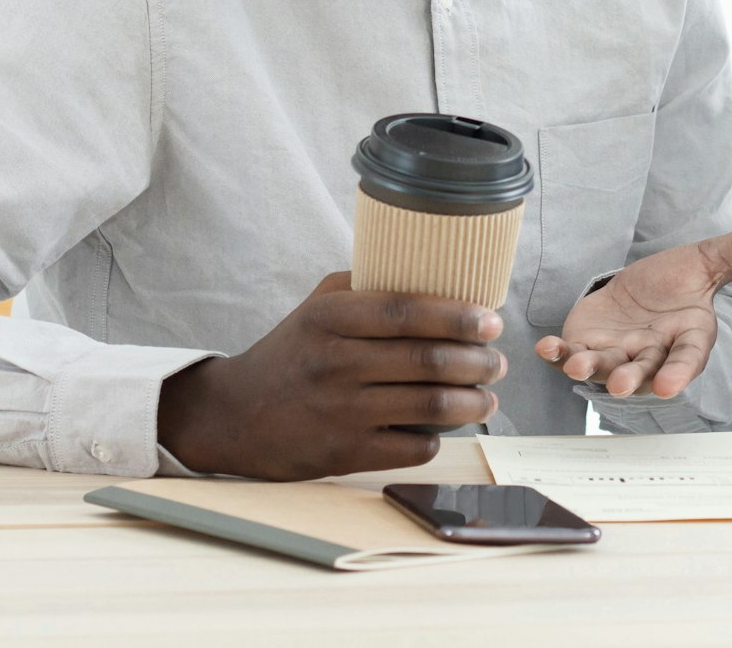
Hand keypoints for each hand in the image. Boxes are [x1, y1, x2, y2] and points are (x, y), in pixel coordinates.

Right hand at [157, 271, 506, 479]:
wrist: (234, 415)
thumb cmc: (291, 353)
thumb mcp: (317, 306)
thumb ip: (368, 287)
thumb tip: (439, 279)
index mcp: (331, 317)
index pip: (407, 311)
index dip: (458, 316)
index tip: (491, 321)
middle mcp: (335, 361)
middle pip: (428, 360)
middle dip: (478, 363)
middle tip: (497, 363)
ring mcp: (340, 410)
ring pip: (429, 406)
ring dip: (472, 403)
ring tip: (487, 398)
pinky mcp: (343, 452)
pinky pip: (411, 446)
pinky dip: (437, 437)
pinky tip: (443, 428)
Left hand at [535, 192, 731, 398]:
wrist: (641, 290)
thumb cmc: (680, 281)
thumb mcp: (712, 256)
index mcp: (688, 335)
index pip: (687, 357)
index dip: (679, 372)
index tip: (668, 386)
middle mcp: (653, 352)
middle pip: (644, 369)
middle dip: (633, 377)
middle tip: (623, 384)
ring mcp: (618, 353)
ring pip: (606, 367)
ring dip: (591, 367)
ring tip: (578, 363)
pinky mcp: (587, 345)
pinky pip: (570, 354)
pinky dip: (557, 354)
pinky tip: (544, 349)